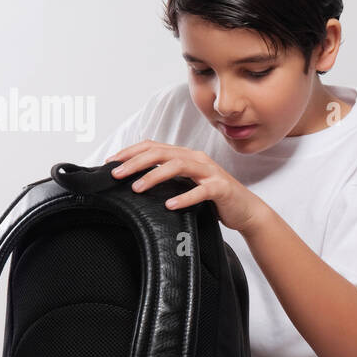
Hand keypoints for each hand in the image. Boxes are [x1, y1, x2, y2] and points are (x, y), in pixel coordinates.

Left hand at [106, 141, 268, 233]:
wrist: (246, 210)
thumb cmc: (214, 198)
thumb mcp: (187, 183)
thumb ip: (169, 178)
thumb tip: (136, 179)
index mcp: (187, 156)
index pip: (153, 147)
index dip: (130, 152)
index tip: (110, 163)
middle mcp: (197, 159)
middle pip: (162, 153)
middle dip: (135, 162)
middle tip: (116, 174)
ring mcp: (210, 173)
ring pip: (178, 166)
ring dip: (154, 176)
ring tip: (137, 187)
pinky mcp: (220, 189)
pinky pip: (200, 191)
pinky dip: (184, 197)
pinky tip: (169, 205)